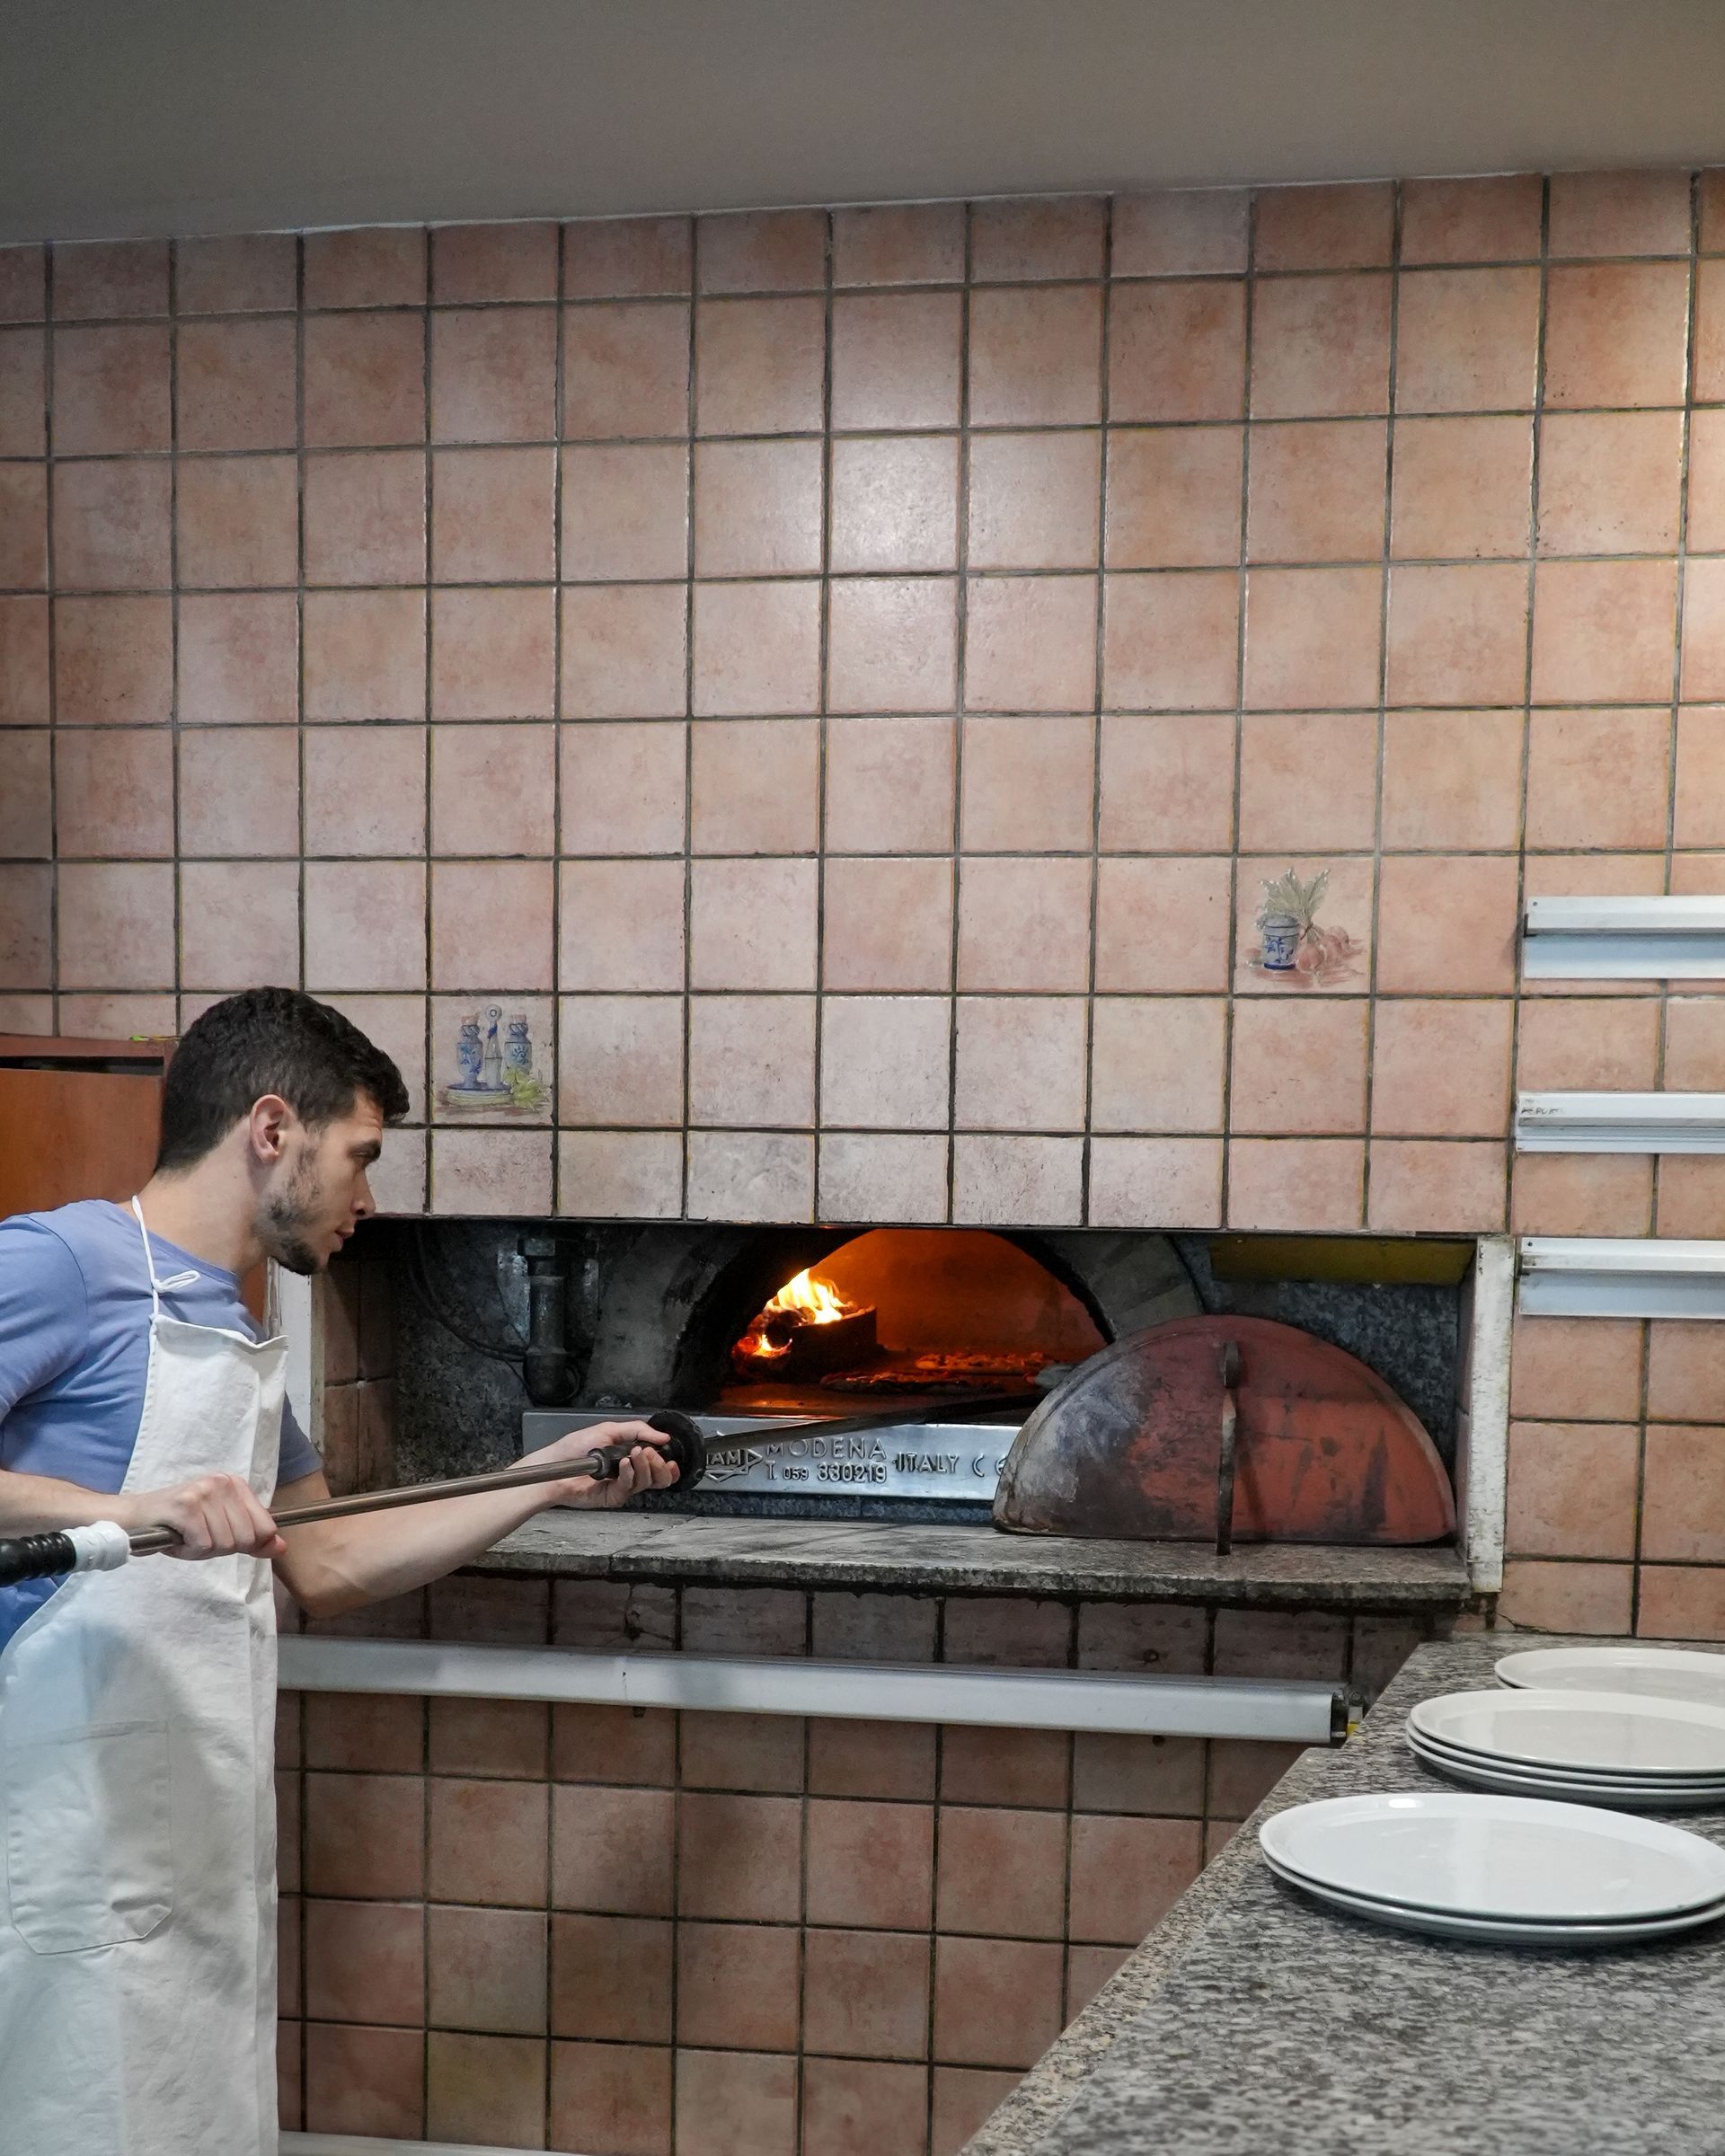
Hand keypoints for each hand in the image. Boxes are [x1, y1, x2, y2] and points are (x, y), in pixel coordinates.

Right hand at [118, 1473, 285, 1561]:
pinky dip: (188, 1551)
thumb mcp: (220, 1530)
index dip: (245, 1544)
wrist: (132, 1518)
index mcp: (235, 1485)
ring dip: (201, 1550)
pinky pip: (203, 1545)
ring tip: (184, 1536)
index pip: (265, 1527)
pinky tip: (175, 1538)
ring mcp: (203, 1492)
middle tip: (196, 1538)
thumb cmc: (177, 1526)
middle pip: (246, 1539)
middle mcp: (222, 1483)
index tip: (220, 1537)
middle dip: (220, 1548)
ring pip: (225, 1544)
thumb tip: (281, 1547)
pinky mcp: (185, 1506)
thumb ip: (252, 1539)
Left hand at [521, 1420, 681, 1510]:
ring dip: (645, 1467)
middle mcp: (629, 1474)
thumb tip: (663, 1436)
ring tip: (636, 1454)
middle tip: (650, 1453)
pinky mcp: (613, 1497)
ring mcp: (621, 1487)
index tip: (671, 1458)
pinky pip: (629, 1488)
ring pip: (647, 1483)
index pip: (658, 1466)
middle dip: (660, 1465)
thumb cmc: (575, 1447)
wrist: (556, 1465)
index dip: (668, 1466)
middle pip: (658, 1478)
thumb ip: (638, 1430)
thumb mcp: (609, 1429)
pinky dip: (630, 1474)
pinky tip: (625, 1464)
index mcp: (631, 1458)